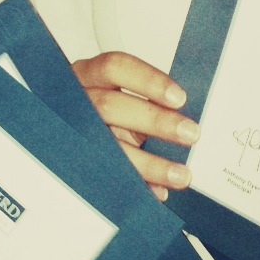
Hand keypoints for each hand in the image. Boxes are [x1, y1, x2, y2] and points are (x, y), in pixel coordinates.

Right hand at [72, 50, 199, 199]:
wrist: (69, 133)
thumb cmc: (104, 112)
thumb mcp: (118, 98)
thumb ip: (147, 104)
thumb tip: (186, 121)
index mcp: (89, 75)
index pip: (115, 68)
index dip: (148, 80)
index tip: (179, 97)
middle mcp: (76, 100)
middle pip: (110, 105)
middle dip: (154, 121)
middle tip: (190, 134)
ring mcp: (72, 133)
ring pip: (107, 146)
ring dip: (149, 163)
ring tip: (180, 175)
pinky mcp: (75, 163)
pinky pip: (105, 176)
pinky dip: (135, 185)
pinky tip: (156, 191)